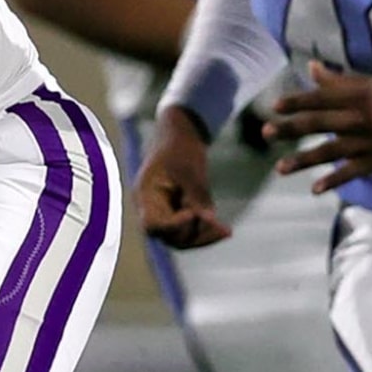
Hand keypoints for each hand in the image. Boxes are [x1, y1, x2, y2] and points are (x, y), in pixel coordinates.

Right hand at [134, 105, 228, 249]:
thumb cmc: (181, 146)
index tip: (193, 214)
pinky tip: (225, 230)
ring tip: (225, 231)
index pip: (152, 223)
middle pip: (168, 236)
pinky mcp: (177, 212)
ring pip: (180, 238)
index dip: (173, 225)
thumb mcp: (190, 169)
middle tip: (221, 228)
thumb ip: (197, 195)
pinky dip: (205, 231)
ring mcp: (164, 212)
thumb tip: (208, 220)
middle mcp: (151, 208)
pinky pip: (189, 230)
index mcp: (146, 194)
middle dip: (194, 234)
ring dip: (202, 237)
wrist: (180, 133)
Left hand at [267, 60, 371, 191]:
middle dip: (290, 128)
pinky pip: (350, 173)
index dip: (297, 101)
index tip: (274, 106)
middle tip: (265, 133)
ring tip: (279, 169)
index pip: (321, 98)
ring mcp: (366, 144)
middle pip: (319, 123)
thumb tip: (310, 68)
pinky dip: (333, 182)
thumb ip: (339, 81)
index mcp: (359, 96)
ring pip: (329, 151)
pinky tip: (315, 189)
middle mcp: (359, 118)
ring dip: (303, 160)